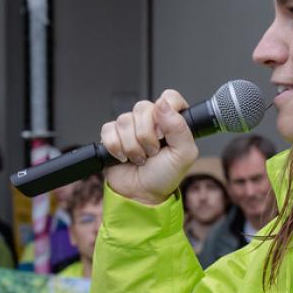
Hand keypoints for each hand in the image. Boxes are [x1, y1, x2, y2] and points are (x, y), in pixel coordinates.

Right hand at [99, 90, 198, 205]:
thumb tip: (163, 104)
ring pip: (124, 120)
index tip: (165, 133)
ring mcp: (131, 126)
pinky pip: (108, 129)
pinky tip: (124, 157)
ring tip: (140, 158)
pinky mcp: (113, 135)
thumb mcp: (184, 155)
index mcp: (171, 120)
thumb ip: (180, 127)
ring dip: (132, 146)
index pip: (169, 97)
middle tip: (153, 152)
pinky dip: (116, 147)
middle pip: (142, 108)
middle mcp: (151, 120)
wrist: (141, 195)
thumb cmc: (164, 176)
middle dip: (147, 136)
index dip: (165, 112)